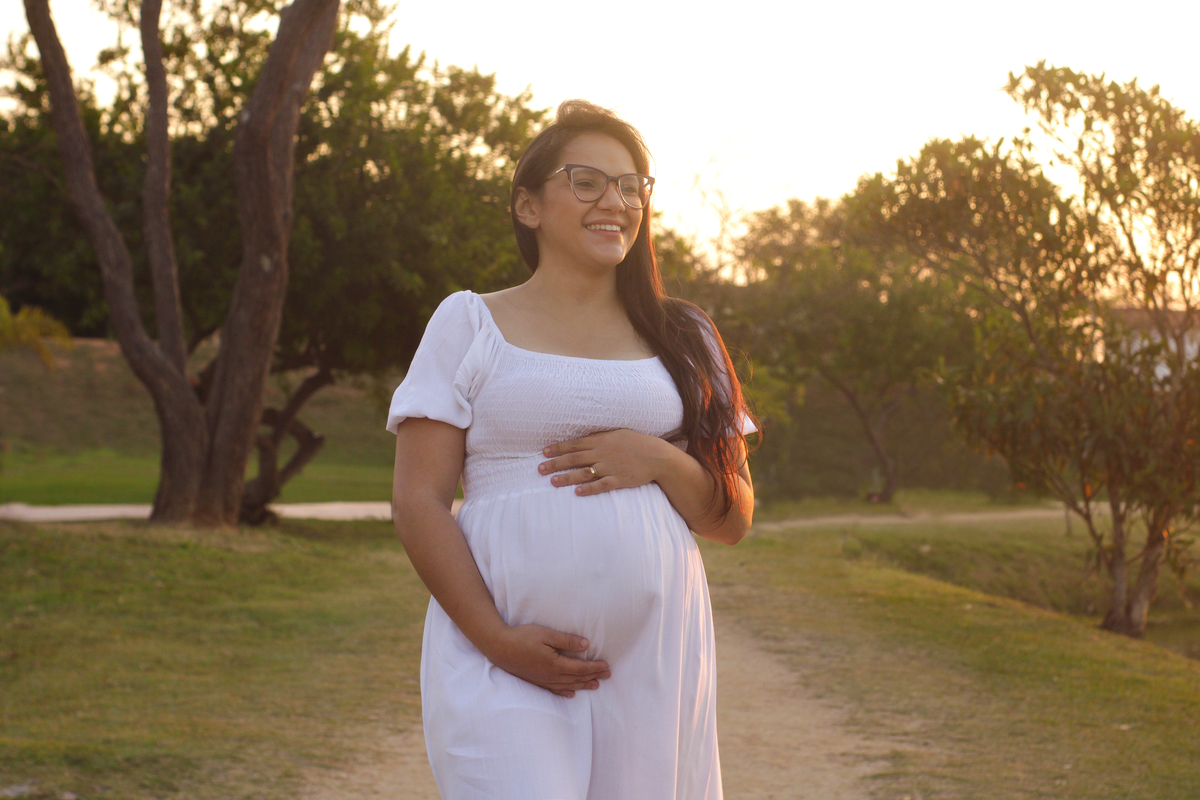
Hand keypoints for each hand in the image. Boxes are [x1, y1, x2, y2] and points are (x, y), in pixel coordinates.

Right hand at [486, 624, 610, 697]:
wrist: (499, 647)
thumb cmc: (522, 637)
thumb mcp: (546, 634)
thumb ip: (566, 641)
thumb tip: (586, 645)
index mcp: (555, 664)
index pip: (580, 668)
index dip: (595, 668)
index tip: (606, 666)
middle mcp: (551, 676)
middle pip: (576, 678)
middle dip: (593, 677)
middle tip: (607, 676)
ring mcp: (542, 680)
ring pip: (568, 686)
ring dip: (583, 685)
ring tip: (595, 685)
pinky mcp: (535, 681)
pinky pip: (554, 690)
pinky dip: (565, 692)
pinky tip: (570, 693)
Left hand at [539, 429, 674, 496]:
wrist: (656, 456)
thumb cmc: (636, 443)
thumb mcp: (617, 434)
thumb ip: (599, 437)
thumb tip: (583, 439)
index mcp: (601, 441)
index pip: (574, 444)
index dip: (558, 448)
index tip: (544, 452)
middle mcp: (602, 454)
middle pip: (574, 459)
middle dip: (555, 464)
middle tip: (540, 469)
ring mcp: (610, 467)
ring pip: (583, 473)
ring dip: (567, 478)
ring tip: (552, 482)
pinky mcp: (618, 480)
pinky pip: (601, 485)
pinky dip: (589, 489)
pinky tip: (577, 492)